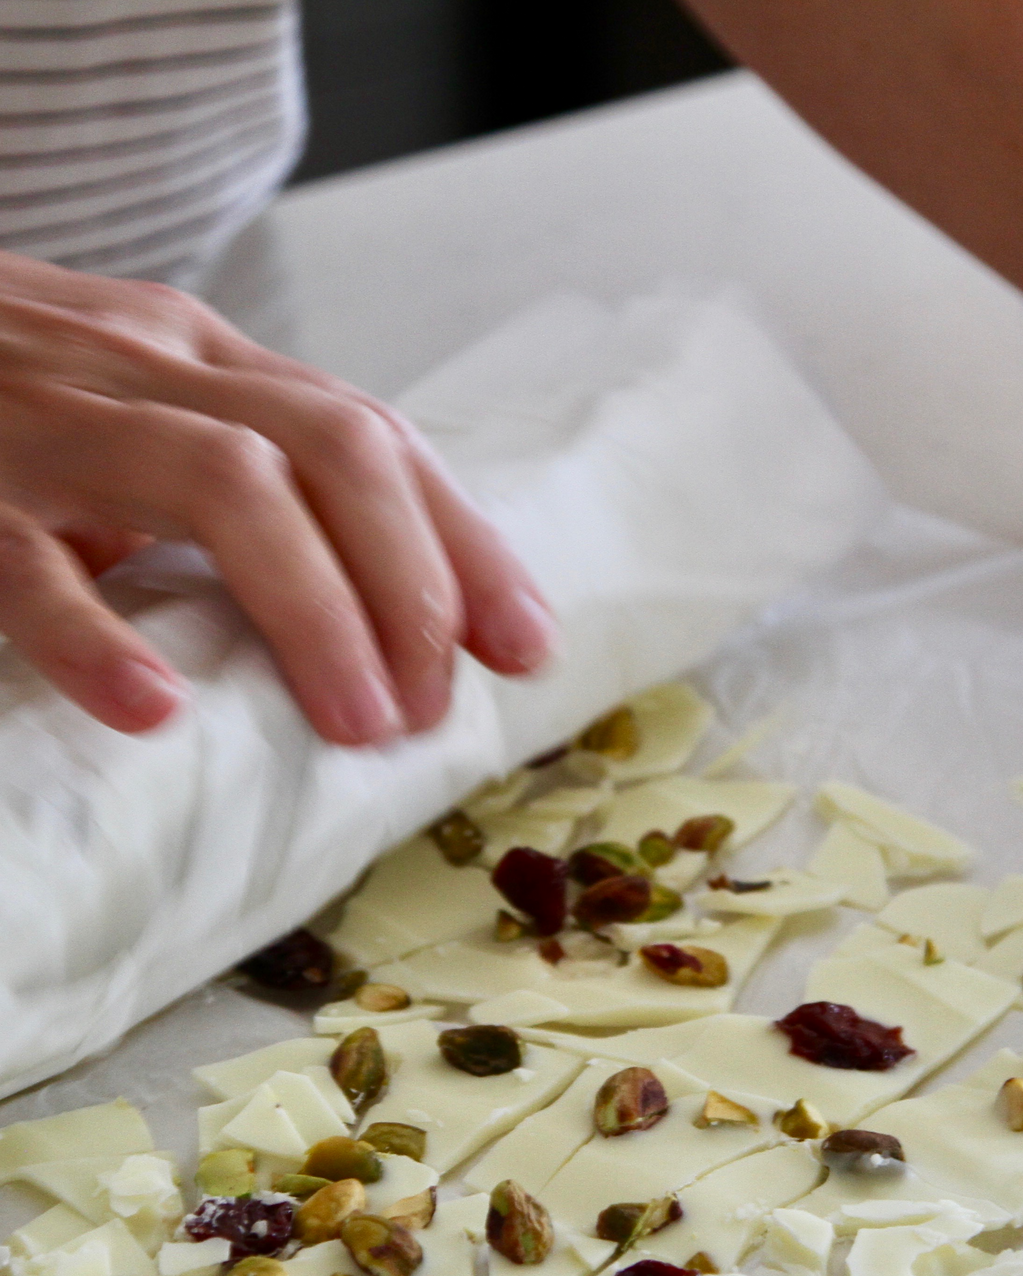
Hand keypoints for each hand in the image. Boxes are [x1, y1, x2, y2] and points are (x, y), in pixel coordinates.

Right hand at [0, 252, 555, 744]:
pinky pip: (21, 560)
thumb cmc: (0, 405)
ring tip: (357, 720)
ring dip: (316, 611)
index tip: (524, 645)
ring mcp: (44, 416)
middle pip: (334, 449)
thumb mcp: (137, 422)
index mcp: (203, 359)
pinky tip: (157, 710)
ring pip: (225, 482)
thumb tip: (381, 621)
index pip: (376, 437)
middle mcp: (147, 368)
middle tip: (428, 708)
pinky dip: (97, 636)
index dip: (465, 543)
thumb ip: (245, 489)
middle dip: (412, 584)